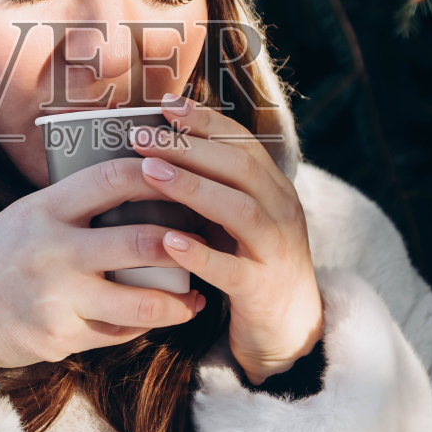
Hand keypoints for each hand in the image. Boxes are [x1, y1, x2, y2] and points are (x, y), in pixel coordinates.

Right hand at [0, 157, 206, 372]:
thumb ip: (75, 203)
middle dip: (184, 243)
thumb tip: (141, 180)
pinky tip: (160, 316)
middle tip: (208, 241)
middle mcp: (51, 251)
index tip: (188, 177)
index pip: (113, 178)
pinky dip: (145, 324)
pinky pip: (118, 332)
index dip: (158, 174)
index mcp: (44, 209)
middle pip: (140, 241)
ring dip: (178, 299)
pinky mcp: (58, 337)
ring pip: (140, 301)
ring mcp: (55, 298)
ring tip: (196, 294)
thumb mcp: (27, 215)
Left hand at [127, 93, 323, 384]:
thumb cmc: (250, 262)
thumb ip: (211, 185)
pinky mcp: (263, 291)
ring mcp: (276, 251)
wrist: (291, 327)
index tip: (165, 104)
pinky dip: (201, 254)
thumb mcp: (238, 217)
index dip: (205, 120)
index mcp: (274, 188)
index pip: (242, 142)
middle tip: (141, 137)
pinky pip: (233, 270)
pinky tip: (169, 242)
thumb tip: (157, 147)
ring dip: (192, 187)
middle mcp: (282, 212)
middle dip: (189, 147)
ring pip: (239, 210)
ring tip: (149, 172)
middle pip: (240, 168)